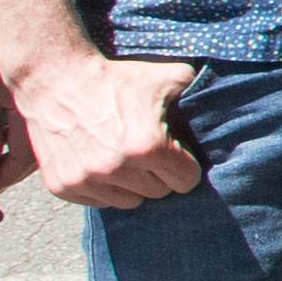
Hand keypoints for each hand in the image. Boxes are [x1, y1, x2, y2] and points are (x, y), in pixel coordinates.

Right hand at [13, 47, 204, 208]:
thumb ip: (198, 93)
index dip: (184, 165)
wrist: (55, 79)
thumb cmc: (117, 78)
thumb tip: (226, 107)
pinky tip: (100, 161)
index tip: (174, 151)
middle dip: (158, 174)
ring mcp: (87, 181)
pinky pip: (99, 202)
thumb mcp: (167, 78)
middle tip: (147, 150)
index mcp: (148, 147)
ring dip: (131, 184)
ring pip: (129, 202)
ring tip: (123, 156)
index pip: (186, 181)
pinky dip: (104, 188)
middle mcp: (117, 169)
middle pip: (158, 193)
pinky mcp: (64, 187)